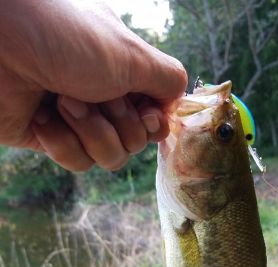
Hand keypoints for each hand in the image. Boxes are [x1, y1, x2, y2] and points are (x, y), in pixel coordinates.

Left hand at [0, 0, 186, 170]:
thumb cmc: (64, 36)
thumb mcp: (131, 53)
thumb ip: (168, 79)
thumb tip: (177, 102)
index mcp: (124, 71)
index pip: (156, 115)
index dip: (154, 123)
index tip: (145, 113)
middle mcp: (104, 95)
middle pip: (136, 141)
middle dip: (118, 124)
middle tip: (94, 94)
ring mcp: (77, 119)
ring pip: (110, 157)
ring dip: (91, 132)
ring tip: (63, 102)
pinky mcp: (51, 139)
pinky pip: (77, 162)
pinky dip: (62, 143)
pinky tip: (43, 118)